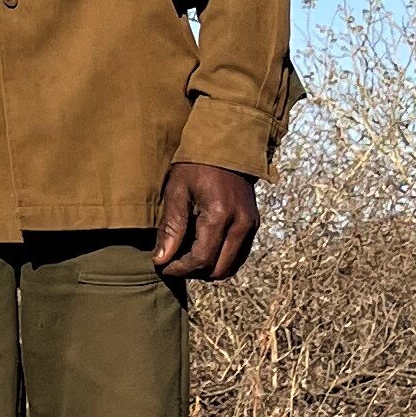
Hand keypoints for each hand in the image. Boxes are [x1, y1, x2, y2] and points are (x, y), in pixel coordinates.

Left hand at [154, 162, 259, 282]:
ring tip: (185, 256)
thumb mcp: (177, 190)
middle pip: (218, 269)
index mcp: (221, 215)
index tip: (162, 266)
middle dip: (194, 272)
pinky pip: (239, 255)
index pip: (201, 258)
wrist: (226, 144)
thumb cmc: (196, 164)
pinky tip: (201, 247)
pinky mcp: (254, 224)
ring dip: (208, 269)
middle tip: (173, 263)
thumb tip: (161, 260)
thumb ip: (171, 227)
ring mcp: (251, 225)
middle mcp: (242, 224)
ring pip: (231, 266)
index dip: (180, 268)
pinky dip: (220, 259)